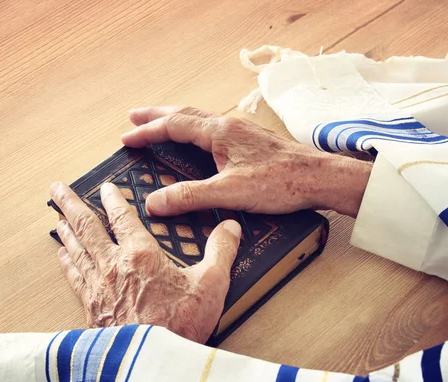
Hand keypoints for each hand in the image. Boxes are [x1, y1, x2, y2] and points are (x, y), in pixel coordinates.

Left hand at [49, 181, 240, 342]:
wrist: (153, 365)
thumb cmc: (180, 326)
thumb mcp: (211, 285)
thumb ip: (221, 252)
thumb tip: (230, 228)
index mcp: (141, 255)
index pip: (122, 217)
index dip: (113, 198)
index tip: (105, 186)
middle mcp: (113, 266)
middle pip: (86, 227)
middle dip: (70, 204)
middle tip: (56, 188)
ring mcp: (98, 287)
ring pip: (76, 249)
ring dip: (66, 229)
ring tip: (57, 216)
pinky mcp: (91, 309)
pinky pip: (74, 277)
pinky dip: (67, 262)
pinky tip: (62, 255)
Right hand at [122, 106, 371, 217]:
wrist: (320, 178)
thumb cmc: (282, 182)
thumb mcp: (230, 192)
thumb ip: (190, 196)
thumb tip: (155, 202)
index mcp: (220, 132)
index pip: (173, 125)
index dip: (147, 131)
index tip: (126, 138)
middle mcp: (229, 126)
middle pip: (184, 114)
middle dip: (156, 115)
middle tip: (134, 116)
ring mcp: (242, 132)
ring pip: (200, 120)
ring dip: (175, 120)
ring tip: (159, 124)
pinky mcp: (251, 142)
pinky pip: (213, 129)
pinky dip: (194, 130)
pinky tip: (198, 141)